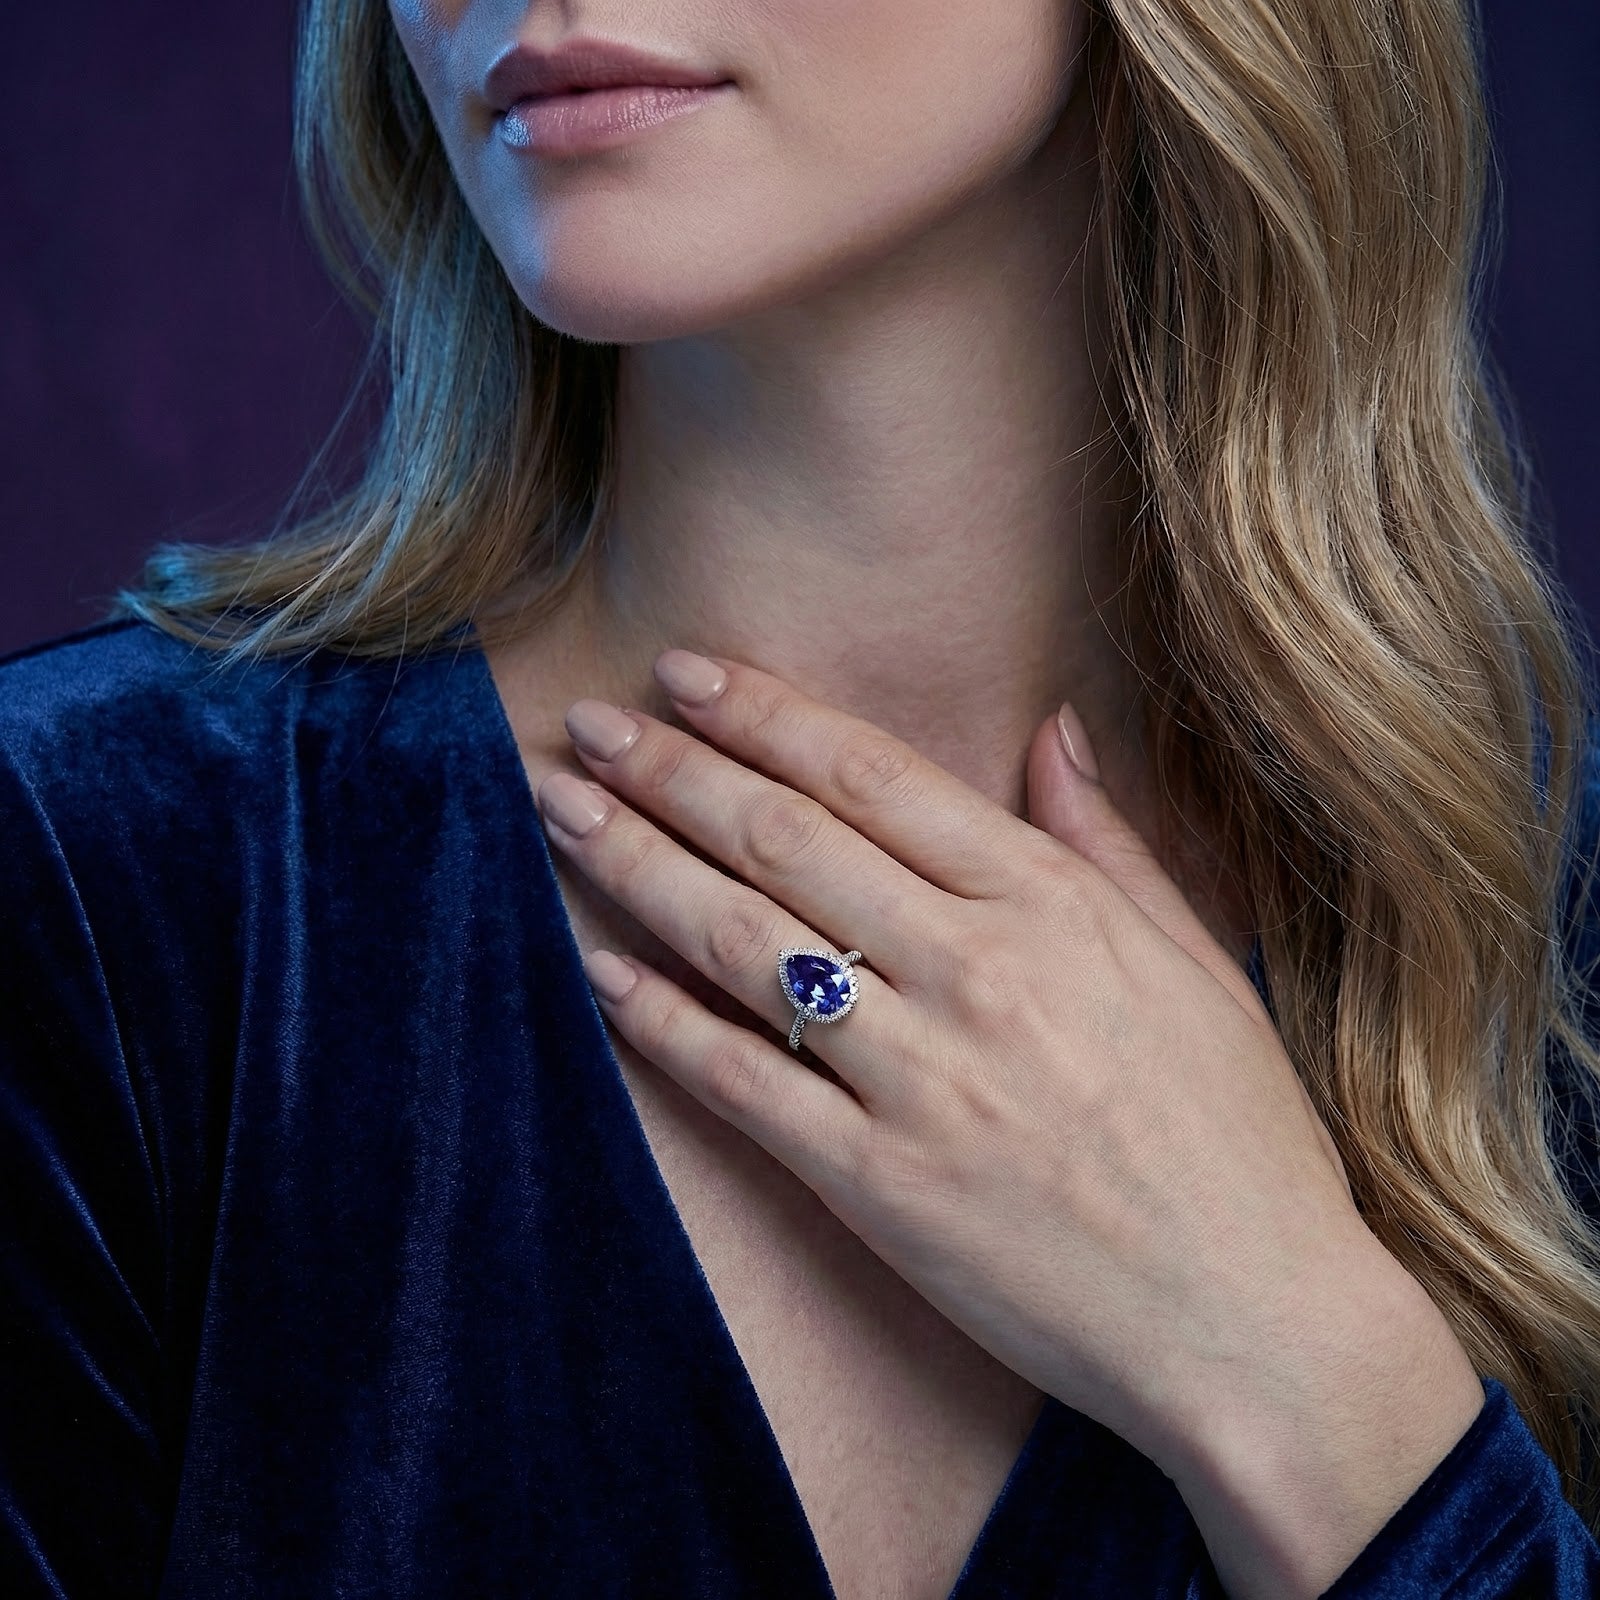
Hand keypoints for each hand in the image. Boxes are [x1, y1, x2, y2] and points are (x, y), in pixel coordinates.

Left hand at [534, 647, 1373, 1476]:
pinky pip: (747, 1086)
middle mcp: (978, 973)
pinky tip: (600, 974)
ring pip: (745, 944)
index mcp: (1055, 907)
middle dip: (673, 769)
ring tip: (564, 811)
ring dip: (640, 867)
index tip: (686, 673)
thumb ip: (1109, 842)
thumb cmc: (1241, 1141)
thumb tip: (1053, 727)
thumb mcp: (1200, 964)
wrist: (1259, 1327)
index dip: (764, 715)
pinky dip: (663, 1026)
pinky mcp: (883, 1186)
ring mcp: (924, 1081)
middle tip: (590, 723)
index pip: (875, 778)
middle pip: (787, 840)